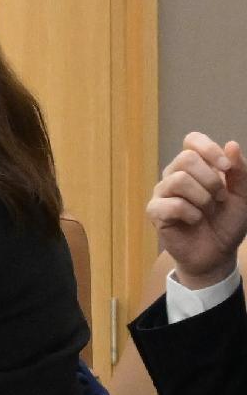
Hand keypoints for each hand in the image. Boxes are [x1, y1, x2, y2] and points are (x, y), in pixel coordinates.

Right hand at [148, 134, 246, 290]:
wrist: (219, 253)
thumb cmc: (228, 222)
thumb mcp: (243, 196)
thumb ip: (239, 171)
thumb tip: (231, 144)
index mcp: (196, 167)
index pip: (192, 140)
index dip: (209, 149)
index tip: (227, 168)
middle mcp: (175, 175)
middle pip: (186, 158)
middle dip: (211, 180)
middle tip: (220, 198)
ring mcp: (163, 192)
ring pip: (179, 179)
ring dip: (203, 198)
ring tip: (208, 212)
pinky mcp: (156, 212)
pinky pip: (171, 204)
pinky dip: (191, 214)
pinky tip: (195, 221)